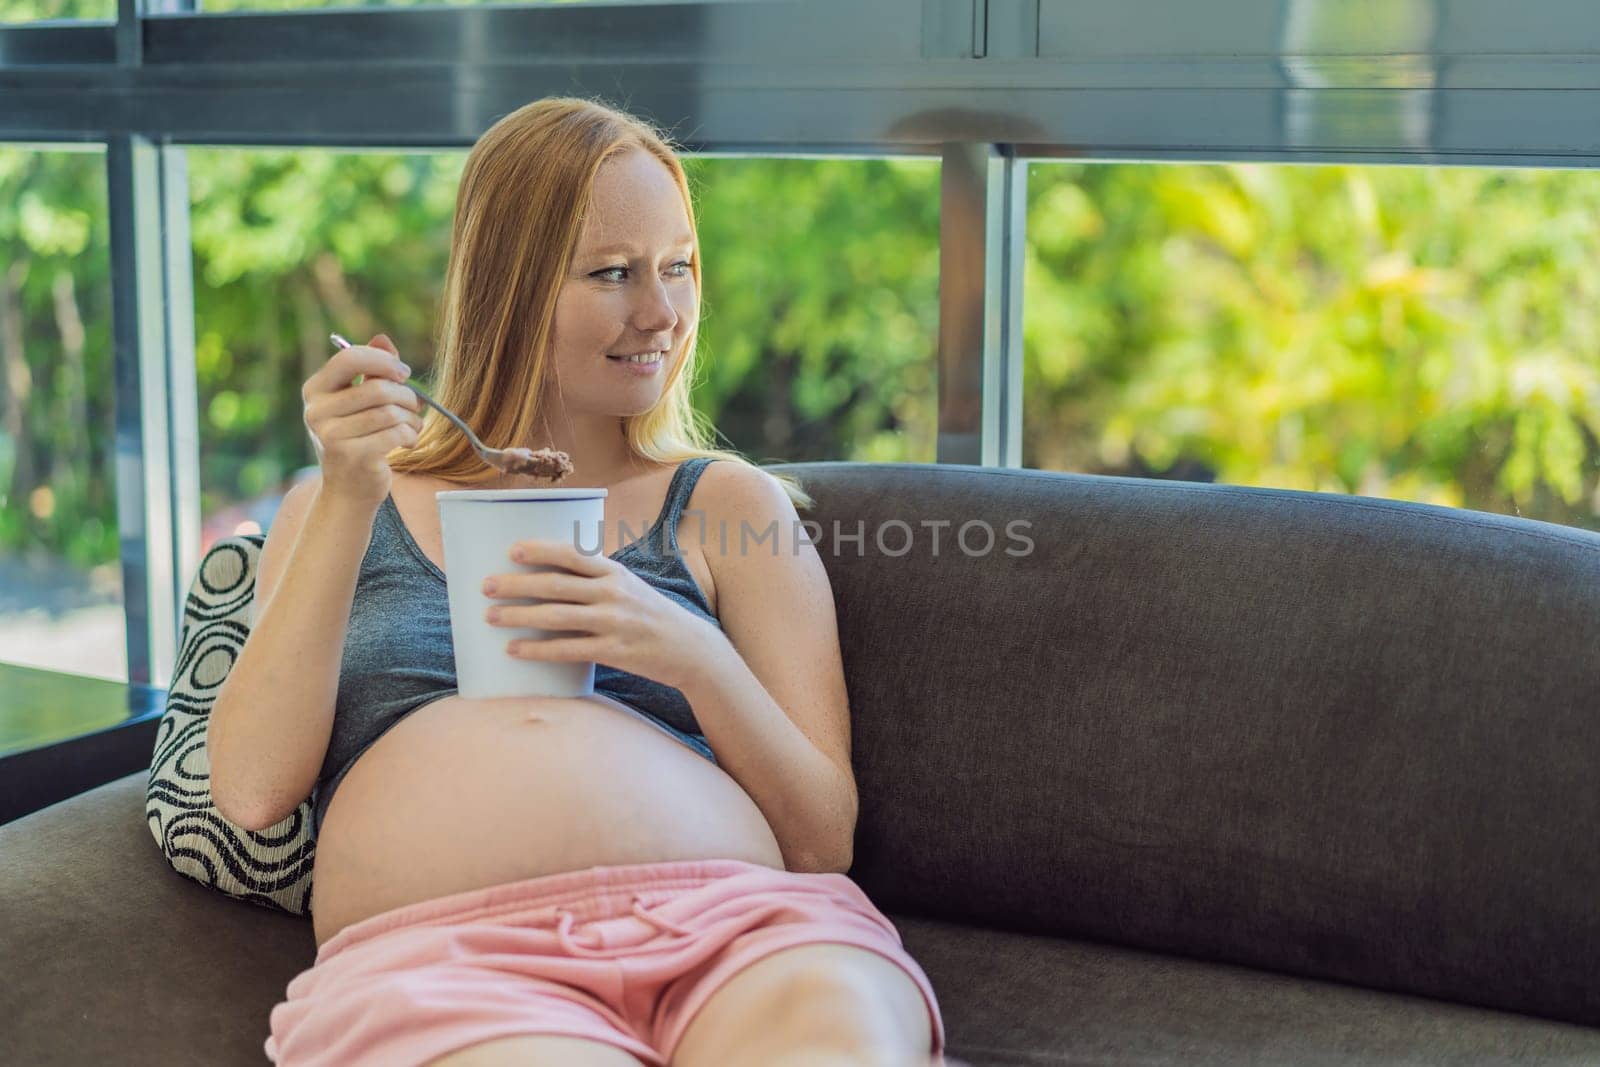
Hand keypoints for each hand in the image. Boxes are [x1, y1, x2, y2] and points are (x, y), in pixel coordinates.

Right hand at [301, 333, 423, 508]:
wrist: (348, 490)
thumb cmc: (357, 438)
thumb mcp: (359, 401)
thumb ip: (371, 370)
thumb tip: (383, 338)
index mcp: (315, 390)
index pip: (349, 358)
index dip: (383, 361)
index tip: (403, 373)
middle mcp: (316, 412)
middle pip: (377, 388)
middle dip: (405, 396)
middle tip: (414, 406)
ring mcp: (331, 436)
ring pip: (390, 412)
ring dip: (411, 419)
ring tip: (412, 427)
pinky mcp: (352, 456)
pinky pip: (396, 434)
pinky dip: (410, 436)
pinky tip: (407, 441)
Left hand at [482, 538, 725, 691]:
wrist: (689, 648)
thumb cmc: (649, 614)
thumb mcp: (628, 586)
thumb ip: (594, 579)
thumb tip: (547, 573)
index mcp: (614, 571)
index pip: (572, 555)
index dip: (540, 551)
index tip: (511, 550)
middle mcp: (613, 593)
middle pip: (555, 585)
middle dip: (516, 584)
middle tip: (485, 585)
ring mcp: (613, 623)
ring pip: (556, 617)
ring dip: (519, 616)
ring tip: (491, 616)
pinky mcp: (613, 651)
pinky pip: (567, 650)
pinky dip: (538, 649)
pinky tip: (514, 650)